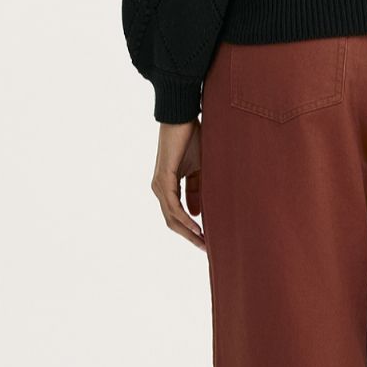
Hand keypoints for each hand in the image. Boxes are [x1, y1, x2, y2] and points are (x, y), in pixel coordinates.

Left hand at [151, 120, 205, 249]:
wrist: (183, 117)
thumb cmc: (192, 139)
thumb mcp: (200, 169)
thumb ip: (197, 190)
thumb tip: (198, 214)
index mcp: (168, 187)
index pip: (178, 216)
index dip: (191, 230)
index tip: (207, 241)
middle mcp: (160, 189)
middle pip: (173, 222)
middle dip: (190, 237)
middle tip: (207, 250)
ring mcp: (159, 185)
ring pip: (171, 217)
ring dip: (188, 233)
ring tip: (204, 243)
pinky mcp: (163, 179)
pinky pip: (173, 206)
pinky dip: (184, 219)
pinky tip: (197, 228)